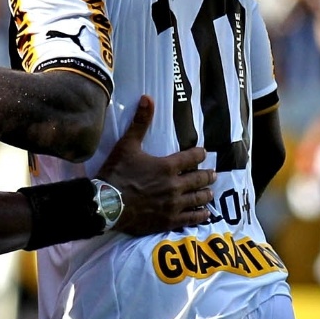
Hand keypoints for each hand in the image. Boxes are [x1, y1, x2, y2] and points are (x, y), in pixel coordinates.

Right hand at [97, 96, 215, 234]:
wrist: (107, 204)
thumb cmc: (117, 173)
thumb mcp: (127, 145)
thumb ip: (140, 123)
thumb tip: (148, 98)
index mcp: (167, 166)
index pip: (192, 157)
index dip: (200, 154)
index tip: (204, 153)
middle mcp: (175, 185)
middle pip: (199, 179)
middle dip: (207, 175)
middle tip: (213, 174)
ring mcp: (173, 204)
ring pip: (198, 198)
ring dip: (206, 194)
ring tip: (210, 193)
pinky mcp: (168, 220)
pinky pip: (190, 218)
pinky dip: (200, 215)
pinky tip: (205, 214)